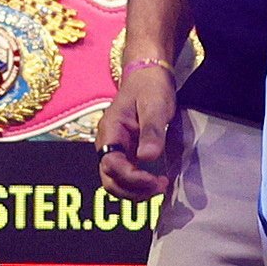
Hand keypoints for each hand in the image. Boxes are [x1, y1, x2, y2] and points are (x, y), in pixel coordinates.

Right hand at [95, 65, 177, 199]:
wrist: (148, 74)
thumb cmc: (151, 87)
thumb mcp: (155, 105)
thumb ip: (151, 131)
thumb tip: (148, 157)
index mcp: (110, 131)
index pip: (112, 165)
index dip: (132, 178)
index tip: (155, 180)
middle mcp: (107, 143)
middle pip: (109, 179)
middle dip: (132, 190)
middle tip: (159, 187)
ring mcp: (114, 148)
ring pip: (115, 181)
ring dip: (134, 191)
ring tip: (159, 187)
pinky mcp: (124, 151)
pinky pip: (124, 175)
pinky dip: (137, 185)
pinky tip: (154, 183)